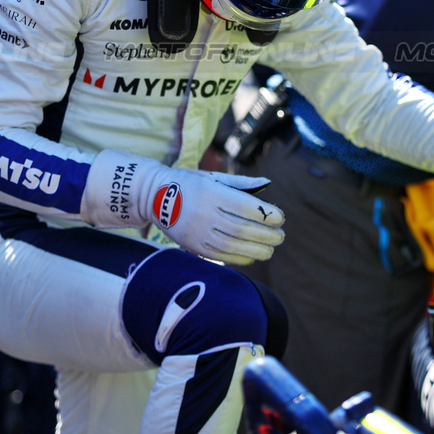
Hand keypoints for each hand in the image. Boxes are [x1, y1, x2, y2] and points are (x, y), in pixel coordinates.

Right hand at [87, 149, 284, 264]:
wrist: (153, 196)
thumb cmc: (189, 183)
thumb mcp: (212, 176)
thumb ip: (241, 182)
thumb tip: (267, 183)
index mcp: (211, 191)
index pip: (245, 206)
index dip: (266, 214)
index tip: (280, 218)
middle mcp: (204, 212)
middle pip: (241, 227)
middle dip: (265, 234)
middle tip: (281, 236)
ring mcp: (196, 231)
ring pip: (232, 244)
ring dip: (256, 249)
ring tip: (271, 249)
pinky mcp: (191, 245)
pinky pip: (219, 255)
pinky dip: (239, 257)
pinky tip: (253, 256)